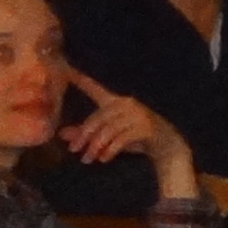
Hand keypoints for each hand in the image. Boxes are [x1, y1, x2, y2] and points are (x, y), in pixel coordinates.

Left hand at [56, 69, 190, 172]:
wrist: (166, 146)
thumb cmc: (135, 138)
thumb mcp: (108, 136)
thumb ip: (87, 134)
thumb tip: (62, 135)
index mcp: (115, 101)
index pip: (94, 88)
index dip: (81, 79)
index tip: (66, 68)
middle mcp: (125, 103)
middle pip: (97, 117)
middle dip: (84, 135)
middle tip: (74, 150)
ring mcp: (136, 114)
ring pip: (108, 130)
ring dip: (95, 146)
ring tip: (87, 159)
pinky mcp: (144, 127)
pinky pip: (121, 138)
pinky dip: (110, 150)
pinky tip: (104, 158)